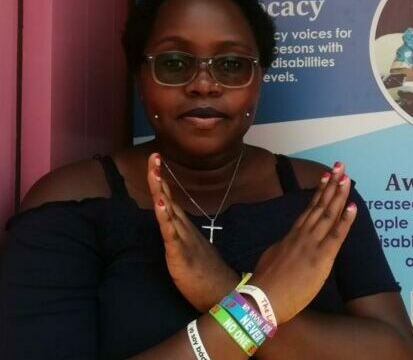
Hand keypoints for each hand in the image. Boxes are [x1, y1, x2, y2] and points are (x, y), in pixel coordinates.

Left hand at [147, 153, 239, 311]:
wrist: (223, 293)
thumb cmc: (206, 274)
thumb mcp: (191, 251)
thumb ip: (182, 236)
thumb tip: (173, 225)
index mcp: (184, 228)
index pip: (170, 199)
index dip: (162, 181)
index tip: (156, 161)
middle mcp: (184, 229)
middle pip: (169, 199)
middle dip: (159, 178)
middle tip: (154, 155)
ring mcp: (183, 240)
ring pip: (169, 211)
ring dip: (161, 191)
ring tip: (155, 172)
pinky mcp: (181, 254)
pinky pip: (171, 234)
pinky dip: (165, 218)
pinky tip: (161, 204)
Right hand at [250, 163, 356, 323]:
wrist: (261, 300)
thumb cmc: (265, 284)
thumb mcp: (272, 257)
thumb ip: (283, 247)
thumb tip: (288, 242)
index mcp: (292, 236)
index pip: (309, 209)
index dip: (319, 192)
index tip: (326, 176)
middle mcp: (302, 235)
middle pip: (320, 206)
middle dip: (331, 185)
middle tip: (340, 167)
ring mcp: (311, 245)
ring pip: (328, 215)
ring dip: (339, 195)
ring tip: (346, 178)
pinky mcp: (320, 259)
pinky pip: (336, 236)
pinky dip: (345, 220)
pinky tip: (353, 206)